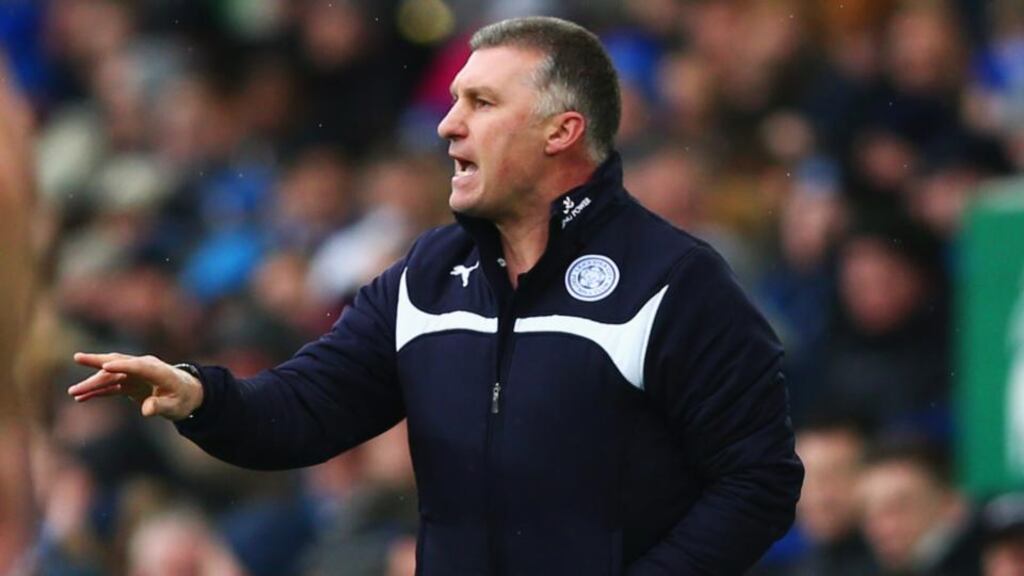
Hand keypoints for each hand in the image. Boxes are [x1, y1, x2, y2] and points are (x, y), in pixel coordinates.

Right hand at [69, 353, 203, 420]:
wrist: (186, 394)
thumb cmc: (183, 399)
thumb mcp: (176, 407)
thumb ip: (161, 406)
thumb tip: (147, 409)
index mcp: (158, 371)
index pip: (138, 366)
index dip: (122, 366)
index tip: (105, 366)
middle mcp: (144, 368)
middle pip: (118, 364)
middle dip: (97, 362)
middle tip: (78, 358)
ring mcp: (134, 374)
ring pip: (110, 376)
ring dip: (92, 383)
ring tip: (73, 392)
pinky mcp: (129, 383)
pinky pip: (110, 386)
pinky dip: (97, 391)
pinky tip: (81, 397)